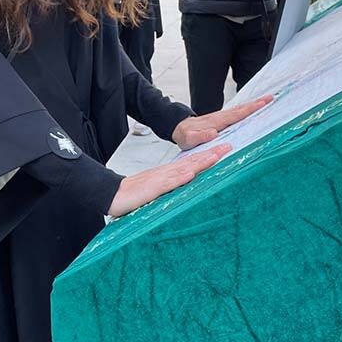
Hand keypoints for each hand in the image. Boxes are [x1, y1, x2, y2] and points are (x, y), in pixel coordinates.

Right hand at [107, 144, 232, 216]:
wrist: (113, 195)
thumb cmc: (134, 194)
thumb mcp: (158, 190)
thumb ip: (172, 186)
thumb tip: (188, 183)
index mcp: (169, 173)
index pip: (193, 162)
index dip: (208, 156)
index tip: (224, 150)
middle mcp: (167, 173)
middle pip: (192, 161)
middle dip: (211, 154)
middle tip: (229, 146)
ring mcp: (160, 180)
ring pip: (184, 169)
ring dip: (200, 162)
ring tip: (215, 155)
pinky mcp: (152, 189)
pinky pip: (168, 183)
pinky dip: (180, 178)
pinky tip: (190, 174)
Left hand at [171, 95, 273, 149]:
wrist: (179, 129)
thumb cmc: (184, 136)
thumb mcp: (188, 139)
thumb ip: (199, 136)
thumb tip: (213, 133)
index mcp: (216, 122)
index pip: (236, 115)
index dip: (249, 110)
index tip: (262, 104)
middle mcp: (220, 117)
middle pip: (241, 109)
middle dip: (256, 103)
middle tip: (272, 97)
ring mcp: (221, 117)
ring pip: (240, 110)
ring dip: (254, 105)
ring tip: (267, 100)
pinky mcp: (222, 120)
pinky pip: (237, 114)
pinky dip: (247, 109)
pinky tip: (254, 108)